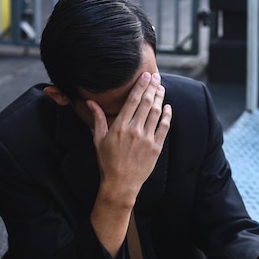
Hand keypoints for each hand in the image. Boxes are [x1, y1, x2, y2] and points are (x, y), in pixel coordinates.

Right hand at [89, 72, 171, 205]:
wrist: (120, 184)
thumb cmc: (107, 162)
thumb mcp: (98, 139)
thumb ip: (98, 118)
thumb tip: (90, 101)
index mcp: (120, 125)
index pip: (133, 100)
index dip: (141, 85)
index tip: (146, 75)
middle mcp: (134, 129)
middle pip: (147, 102)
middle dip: (152, 87)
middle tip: (156, 76)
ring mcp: (147, 138)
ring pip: (156, 112)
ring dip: (160, 98)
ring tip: (161, 88)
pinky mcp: (156, 147)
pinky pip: (164, 127)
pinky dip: (167, 116)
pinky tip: (168, 107)